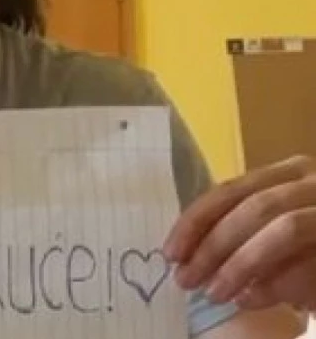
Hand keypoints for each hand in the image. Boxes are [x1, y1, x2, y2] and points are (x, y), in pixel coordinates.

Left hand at [164, 155, 315, 310]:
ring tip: (214, 293)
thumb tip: (185, 255)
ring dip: (241, 265)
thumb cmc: (306, 242)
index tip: (171, 252)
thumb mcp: (270, 225)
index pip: (230, 190)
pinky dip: (275, 284)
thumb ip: (236, 228)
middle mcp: (313, 184)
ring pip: (283, 231)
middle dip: (214, 247)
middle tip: (186, 279)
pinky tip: (249, 299)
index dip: (196, 221)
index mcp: (287, 173)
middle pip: (253, 208)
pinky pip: (309, 263)